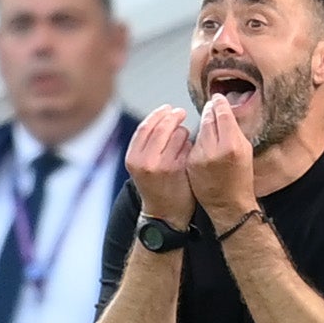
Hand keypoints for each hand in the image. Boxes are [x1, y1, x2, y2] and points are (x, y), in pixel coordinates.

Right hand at [125, 104, 194, 228]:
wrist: (165, 213)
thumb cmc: (155, 186)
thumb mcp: (141, 164)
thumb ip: (146, 143)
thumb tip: (160, 115)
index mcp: (133, 157)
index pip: (146, 126)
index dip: (158, 114)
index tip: (167, 108)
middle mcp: (145, 160)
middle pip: (162, 126)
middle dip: (173, 116)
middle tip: (180, 112)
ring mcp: (163, 164)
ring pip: (177, 133)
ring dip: (183, 131)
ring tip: (183, 137)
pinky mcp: (179, 168)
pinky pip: (188, 145)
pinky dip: (190, 144)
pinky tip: (188, 149)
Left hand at [187, 94, 257, 221]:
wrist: (228, 205)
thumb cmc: (241, 178)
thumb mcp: (245, 151)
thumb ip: (234, 130)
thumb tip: (223, 111)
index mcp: (231, 145)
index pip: (222, 114)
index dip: (219, 104)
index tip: (217, 98)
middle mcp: (213, 150)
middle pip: (208, 119)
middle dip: (210, 112)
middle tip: (211, 106)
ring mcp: (199, 157)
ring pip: (198, 130)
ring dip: (202, 125)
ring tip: (208, 127)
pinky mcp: (189, 163)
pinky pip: (192, 144)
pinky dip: (196, 141)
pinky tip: (203, 145)